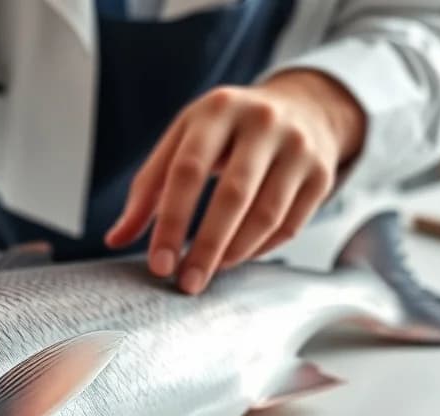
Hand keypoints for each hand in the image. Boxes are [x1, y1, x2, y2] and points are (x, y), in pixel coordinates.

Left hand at [105, 69, 365, 293]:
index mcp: (216, 109)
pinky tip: (238, 256)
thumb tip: (116, 239)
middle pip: (232, 196)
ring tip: (210, 271)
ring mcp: (298, 147)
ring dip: (234, 252)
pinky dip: (261, 249)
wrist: (303, 107)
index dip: (170, 222)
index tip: (158, 263)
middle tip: (187, 283)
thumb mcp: (183, 140)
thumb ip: (148, 188)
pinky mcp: (323, 174)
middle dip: (206, 247)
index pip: (187, 171)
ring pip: (266, 214)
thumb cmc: (227, 131)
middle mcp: (262, 122)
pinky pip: (290, 225)